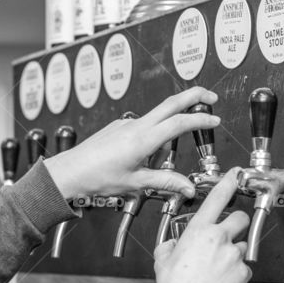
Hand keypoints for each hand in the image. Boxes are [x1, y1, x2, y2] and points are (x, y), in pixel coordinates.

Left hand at [44, 87, 219, 200]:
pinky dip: (150, 136)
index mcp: (142, 139)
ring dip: (168, 126)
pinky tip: (140, 157)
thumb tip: (186, 187)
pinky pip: (142, 126)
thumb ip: (164, 182)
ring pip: (156, 117)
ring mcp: (126, 123)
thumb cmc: (95, 177)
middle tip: (210, 97)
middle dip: (194, 95)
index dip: (200, 119)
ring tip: (156, 157)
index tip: (214, 120)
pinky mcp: (118, 126)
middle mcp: (135, 126)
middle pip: (171, 102)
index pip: (179, 122)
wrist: (68, 172)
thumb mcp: (134, 183)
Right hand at [153, 168, 251, 282]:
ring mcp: (233, 255)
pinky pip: (243, 266)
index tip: (235, 174)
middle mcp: (219, 239)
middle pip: (240, 218)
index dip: (228, 183)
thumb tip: (172, 245)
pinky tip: (223, 278)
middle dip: (235, 223)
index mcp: (199, 231)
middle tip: (225, 234)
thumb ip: (169, 247)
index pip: (216, 198)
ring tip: (218, 266)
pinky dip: (236, 271)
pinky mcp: (242, 271)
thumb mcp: (162, 261)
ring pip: (241, 244)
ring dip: (233, 251)